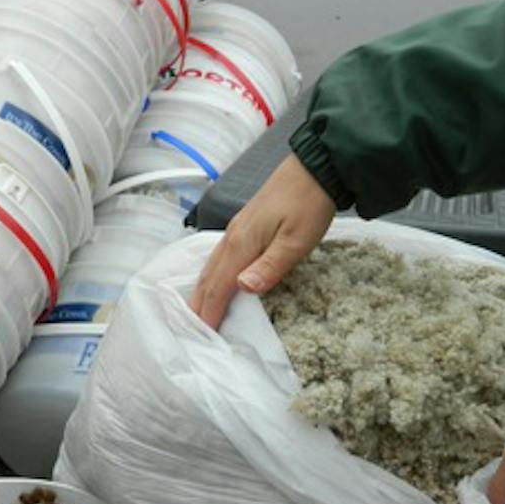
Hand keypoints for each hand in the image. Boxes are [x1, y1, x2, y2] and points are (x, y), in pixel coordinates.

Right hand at [190, 154, 336, 328]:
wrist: (314, 167)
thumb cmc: (309, 204)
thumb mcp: (296, 240)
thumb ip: (270, 266)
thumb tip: (243, 288)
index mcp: (242, 244)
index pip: (219, 287)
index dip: (209, 313)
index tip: (202, 336)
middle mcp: (232, 238)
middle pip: (208, 278)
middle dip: (198, 306)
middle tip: (190, 332)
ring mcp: (236, 230)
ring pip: (210, 266)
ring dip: (201, 291)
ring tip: (195, 312)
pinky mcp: (244, 225)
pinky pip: (218, 257)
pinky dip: (211, 275)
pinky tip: (213, 280)